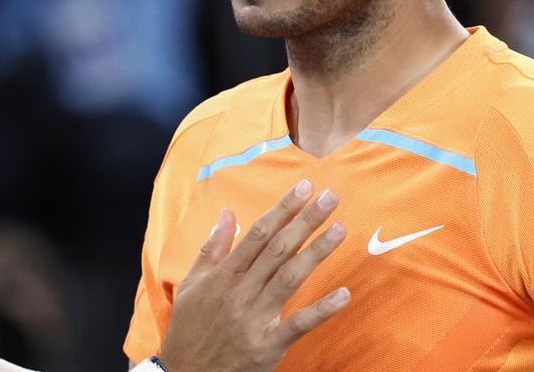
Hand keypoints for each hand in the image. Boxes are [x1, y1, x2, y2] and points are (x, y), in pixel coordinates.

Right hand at [158, 180, 348, 371]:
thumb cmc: (189, 327)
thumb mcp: (190, 284)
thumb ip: (211, 248)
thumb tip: (225, 214)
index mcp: (222, 274)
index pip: (257, 233)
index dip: (282, 209)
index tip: (303, 189)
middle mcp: (239, 291)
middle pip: (277, 248)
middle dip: (305, 220)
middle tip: (330, 197)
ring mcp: (254, 318)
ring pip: (289, 277)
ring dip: (316, 252)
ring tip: (340, 230)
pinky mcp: (267, 346)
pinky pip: (298, 324)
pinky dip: (322, 309)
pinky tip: (344, 294)